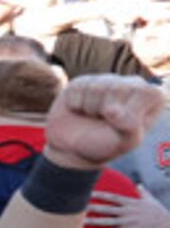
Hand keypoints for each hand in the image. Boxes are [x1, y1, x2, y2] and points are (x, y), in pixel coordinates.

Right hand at [44, 75, 166, 170]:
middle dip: (106, 111)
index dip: (128, 112)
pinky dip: (75, 104)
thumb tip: (112, 110)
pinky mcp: (85, 80)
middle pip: (117, 89)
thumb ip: (129, 128)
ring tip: (94, 116)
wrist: (77, 147)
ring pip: (96, 88)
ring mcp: (108, 80)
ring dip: (89, 108)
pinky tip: (81, 110)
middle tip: (106, 122)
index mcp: (152, 97)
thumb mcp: (126, 143)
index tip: (123, 125)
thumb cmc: (107, 144)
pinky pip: (78, 88)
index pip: (143, 94)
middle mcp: (134, 84)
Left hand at [88, 187, 169, 227]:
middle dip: (92, 207)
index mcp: (132, 203)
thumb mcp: (151, 201)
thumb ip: (143, 192)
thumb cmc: (159, 214)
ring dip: (93, 221)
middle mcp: (128, 212)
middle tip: (78, 206)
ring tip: (81, 222)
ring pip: (107, 221)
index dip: (100, 195)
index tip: (89, 192)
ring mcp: (128, 222)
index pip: (113, 197)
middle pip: (106, 209)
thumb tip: (138, 185)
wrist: (167, 227)